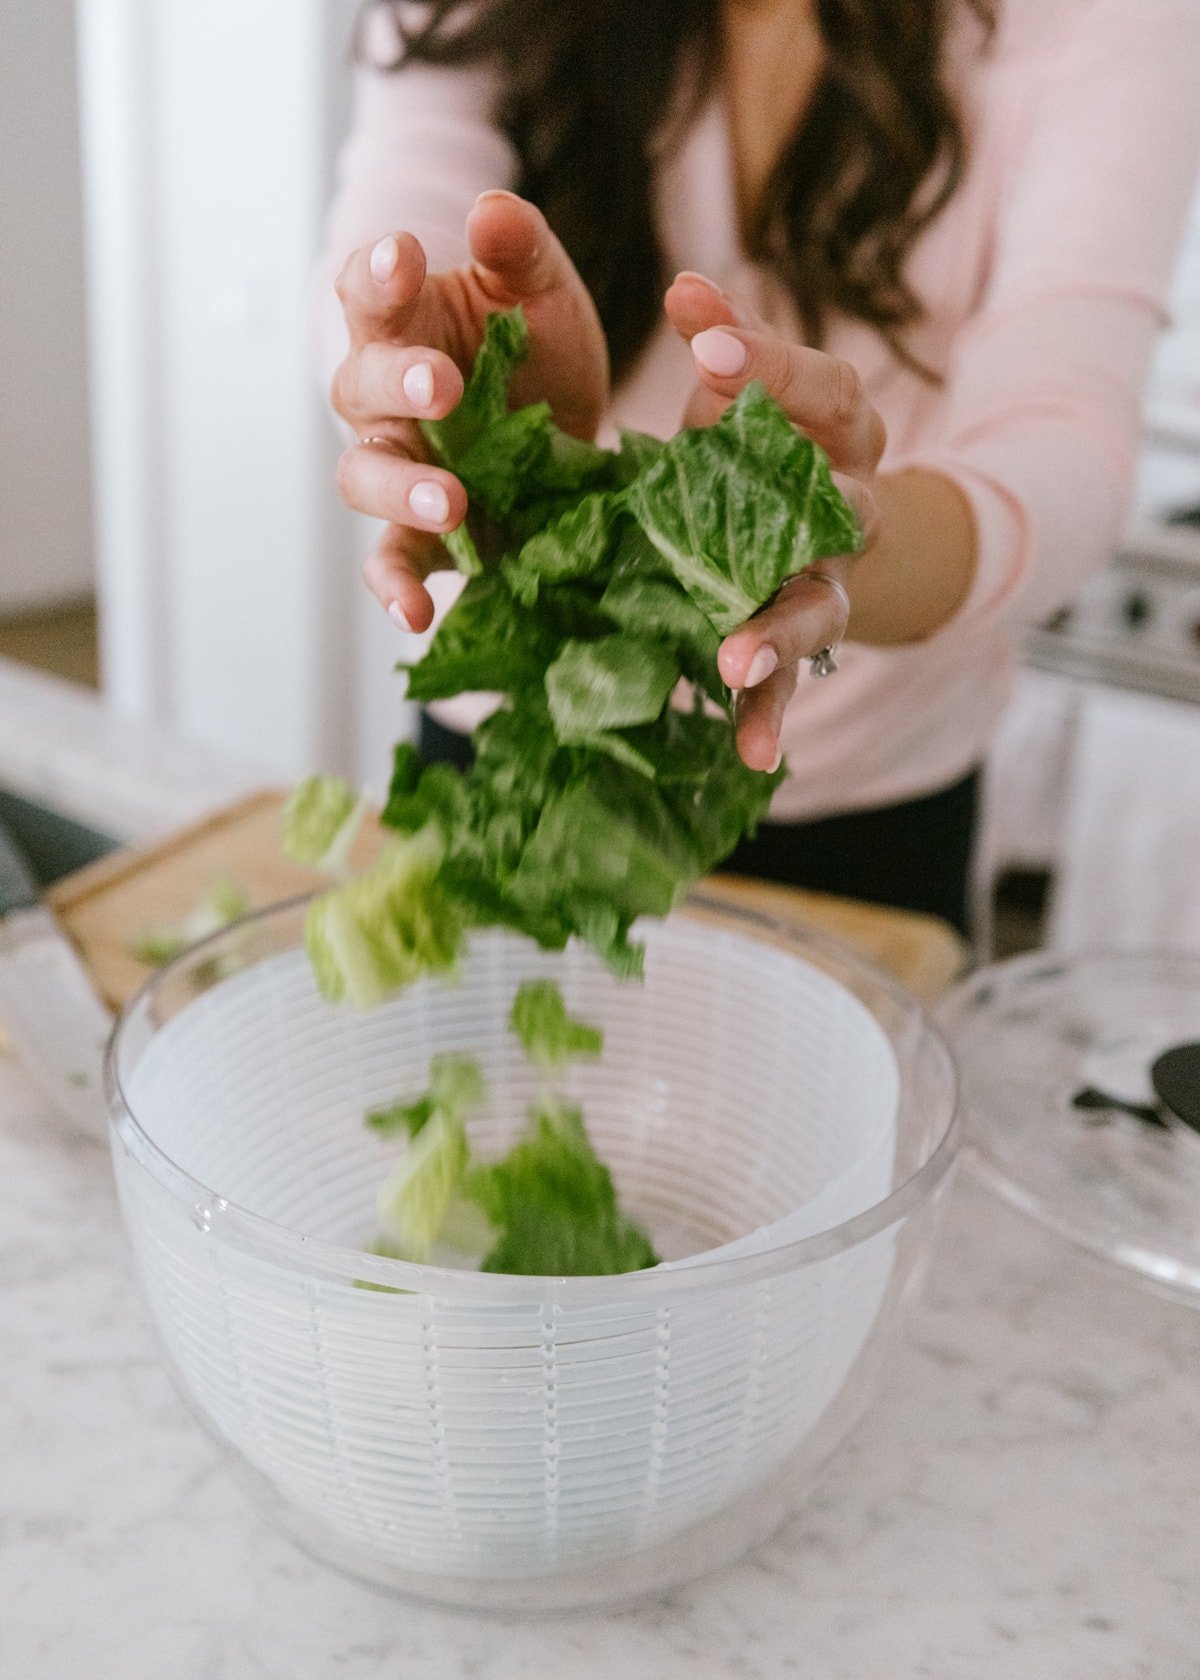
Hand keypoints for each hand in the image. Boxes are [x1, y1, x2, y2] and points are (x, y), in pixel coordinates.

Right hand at [332, 191, 608, 630]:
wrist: (573, 429)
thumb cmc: (536, 346)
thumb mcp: (542, 290)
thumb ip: (519, 250)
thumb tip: (492, 212)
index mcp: (402, 321)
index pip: (367, 290)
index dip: (378, 274)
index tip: (405, 256)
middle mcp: (383, 398)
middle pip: (360, 387)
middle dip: (399, 386)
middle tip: (444, 388)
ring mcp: (398, 468)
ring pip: (366, 478)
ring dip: (403, 490)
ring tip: (453, 501)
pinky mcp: (424, 536)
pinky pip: (394, 561)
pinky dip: (396, 588)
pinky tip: (416, 614)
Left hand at [664, 271, 885, 771]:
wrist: (823, 535)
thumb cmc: (763, 451)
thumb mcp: (743, 399)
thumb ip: (724, 349)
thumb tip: (685, 285)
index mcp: (843, 431)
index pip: (827, 387)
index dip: (771, 362)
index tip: (697, 335)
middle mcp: (851, 506)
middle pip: (845, 502)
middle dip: (807, 500)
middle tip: (765, 495)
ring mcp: (831, 582)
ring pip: (820, 609)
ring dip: (781, 635)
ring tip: (736, 662)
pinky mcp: (802, 645)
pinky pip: (793, 687)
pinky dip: (770, 719)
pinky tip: (750, 756)